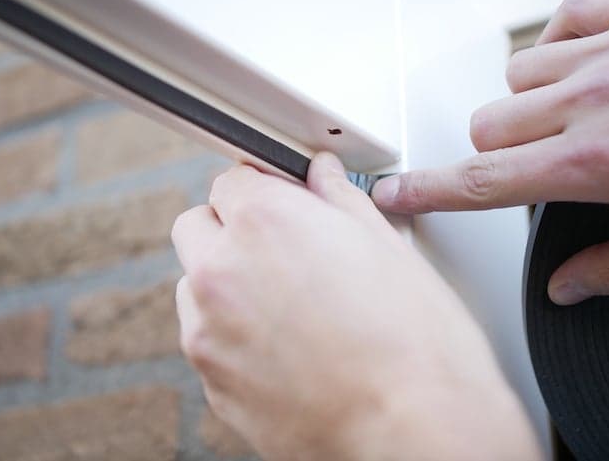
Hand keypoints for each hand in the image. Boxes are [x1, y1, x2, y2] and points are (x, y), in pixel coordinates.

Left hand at [172, 153, 539, 460]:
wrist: (412, 431)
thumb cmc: (413, 343)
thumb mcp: (385, 247)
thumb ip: (340, 200)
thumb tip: (323, 177)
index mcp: (264, 221)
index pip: (232, 179)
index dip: (261, 187)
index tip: (279, 200)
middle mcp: (222, 271)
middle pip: (198, 225)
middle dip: (230, 228)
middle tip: (280, 246)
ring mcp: (208, 331)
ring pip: (195, 285)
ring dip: (226, 282)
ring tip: (287, 304)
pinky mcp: (212, 382)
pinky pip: (206, 339)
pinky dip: (231, 334)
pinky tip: (286, 346)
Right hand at [372, 0, 608, 302]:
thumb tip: (571, 287)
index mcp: (601, 166)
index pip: (482, 184)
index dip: (426, 192)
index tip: (393, 194)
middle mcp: (593, 101)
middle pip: (486, 127)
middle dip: (499, 154)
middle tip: (538, 167)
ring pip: (516, 76)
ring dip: (531, 104)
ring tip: (575, 117)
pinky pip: (559, 20)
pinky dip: (559, 44)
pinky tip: (588, 64)